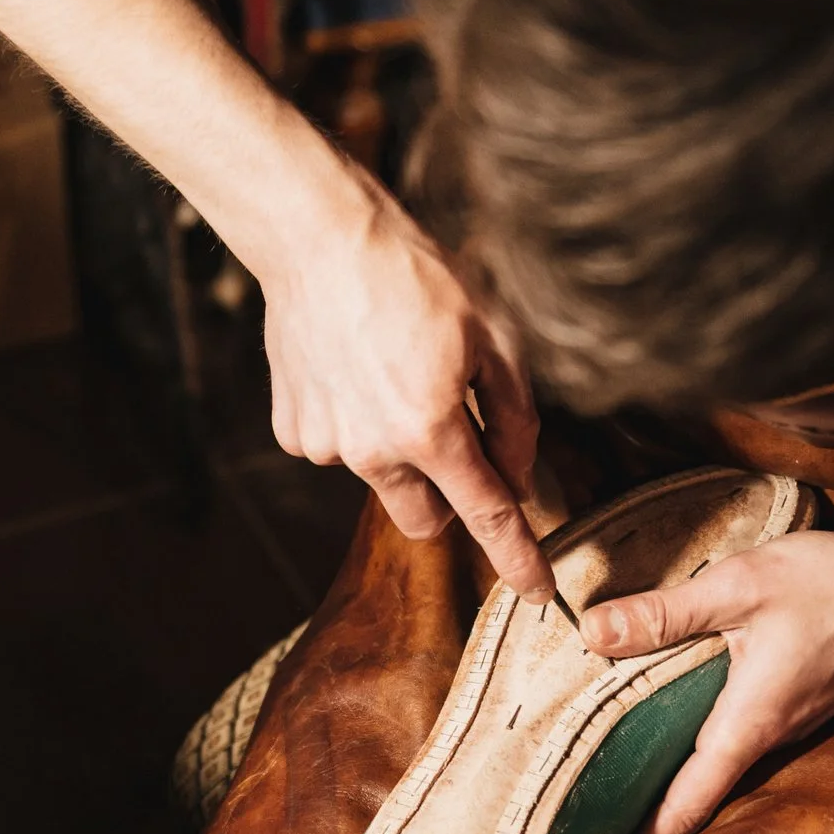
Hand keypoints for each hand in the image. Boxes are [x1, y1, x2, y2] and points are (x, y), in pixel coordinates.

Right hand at [262, 166, 553, 598]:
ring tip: (390, 375)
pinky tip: (353, 371)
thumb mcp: (493, 337)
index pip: (487, 515)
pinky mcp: (294, 433)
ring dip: (396, 451)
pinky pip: (341, 451)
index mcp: (430, 429)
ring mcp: (327, 447)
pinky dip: (355, 426)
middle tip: (452, 437)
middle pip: (426, 520)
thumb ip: (514, 418)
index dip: (519, 558)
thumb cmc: (414, 278)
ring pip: (382, 479)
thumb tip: (519, 476)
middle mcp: (373, 452)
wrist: (319, 240)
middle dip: (447, 498)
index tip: (539, 592)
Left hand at [583, 528, 833, 833]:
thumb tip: (591, 633)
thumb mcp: (740, 584)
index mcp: (751, 724)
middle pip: (696, 792)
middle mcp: (772, 738)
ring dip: (669, 770)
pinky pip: (740, 734)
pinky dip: (698, 737)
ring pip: (719, 760)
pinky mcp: (800, 703)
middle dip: (642, 810)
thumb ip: (664, 613)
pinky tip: (665, 715)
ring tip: (607, 774)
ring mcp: (791, 725)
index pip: (688, 804)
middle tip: (580, 821)